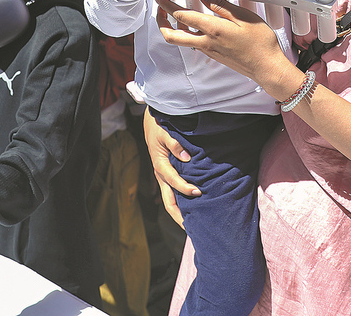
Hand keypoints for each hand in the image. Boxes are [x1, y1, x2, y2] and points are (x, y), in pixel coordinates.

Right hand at [142, 110, 198, 226]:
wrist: (152, 124)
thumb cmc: (159, 127)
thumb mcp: (165, 132)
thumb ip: (175, 144)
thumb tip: (186, 157)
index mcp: (160, 165)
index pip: (173, 181)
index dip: (185, 188)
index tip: (198, 192)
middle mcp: (160, 175)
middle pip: (168, 201)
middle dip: (179, 215)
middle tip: (192, 227)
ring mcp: (163, 178)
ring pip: (170, 201)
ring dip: (180, 213)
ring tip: (192, 226)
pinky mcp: (167, 177)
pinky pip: (173, 194)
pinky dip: (181, 204)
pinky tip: (191, 210)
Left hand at [155, 0, 297, 96]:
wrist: (266, 68)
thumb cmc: (260, 44)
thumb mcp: (244, 17)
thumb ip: (221, 5)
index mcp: (212, 30)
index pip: (182, 16)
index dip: (167, 5)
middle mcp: (206, 43)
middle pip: (172, 35)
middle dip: (161, 22)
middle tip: (160, 10)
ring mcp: (208, 51)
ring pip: (181, 41)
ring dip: (174, 28)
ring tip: (176, 15)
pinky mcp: (213, 55)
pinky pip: (193, 44)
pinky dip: (188, 34)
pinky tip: (196, 26)